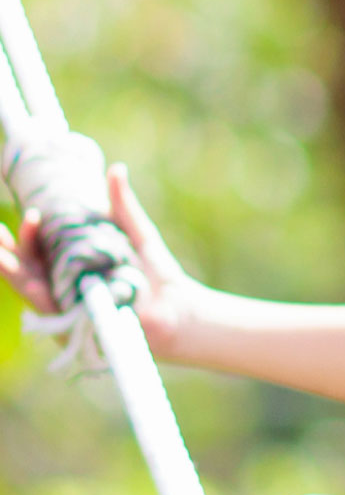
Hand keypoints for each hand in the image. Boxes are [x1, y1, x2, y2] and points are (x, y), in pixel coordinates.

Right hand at [0, 164, 201, 354]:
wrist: (178, 308)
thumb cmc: (156, 274)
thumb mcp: (136, 234)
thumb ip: (122, 206)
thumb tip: (116, 168)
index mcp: (72, 265)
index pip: (40, 248)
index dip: (30, 233)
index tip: (33, 212)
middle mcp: (63, 286)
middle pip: (25, 268)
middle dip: (6, 252)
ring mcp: (65, 306)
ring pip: (29, 288)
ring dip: (11, 271)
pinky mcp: (73, 326)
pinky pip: (51, 310)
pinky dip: (37, 296)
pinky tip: (28, 283)